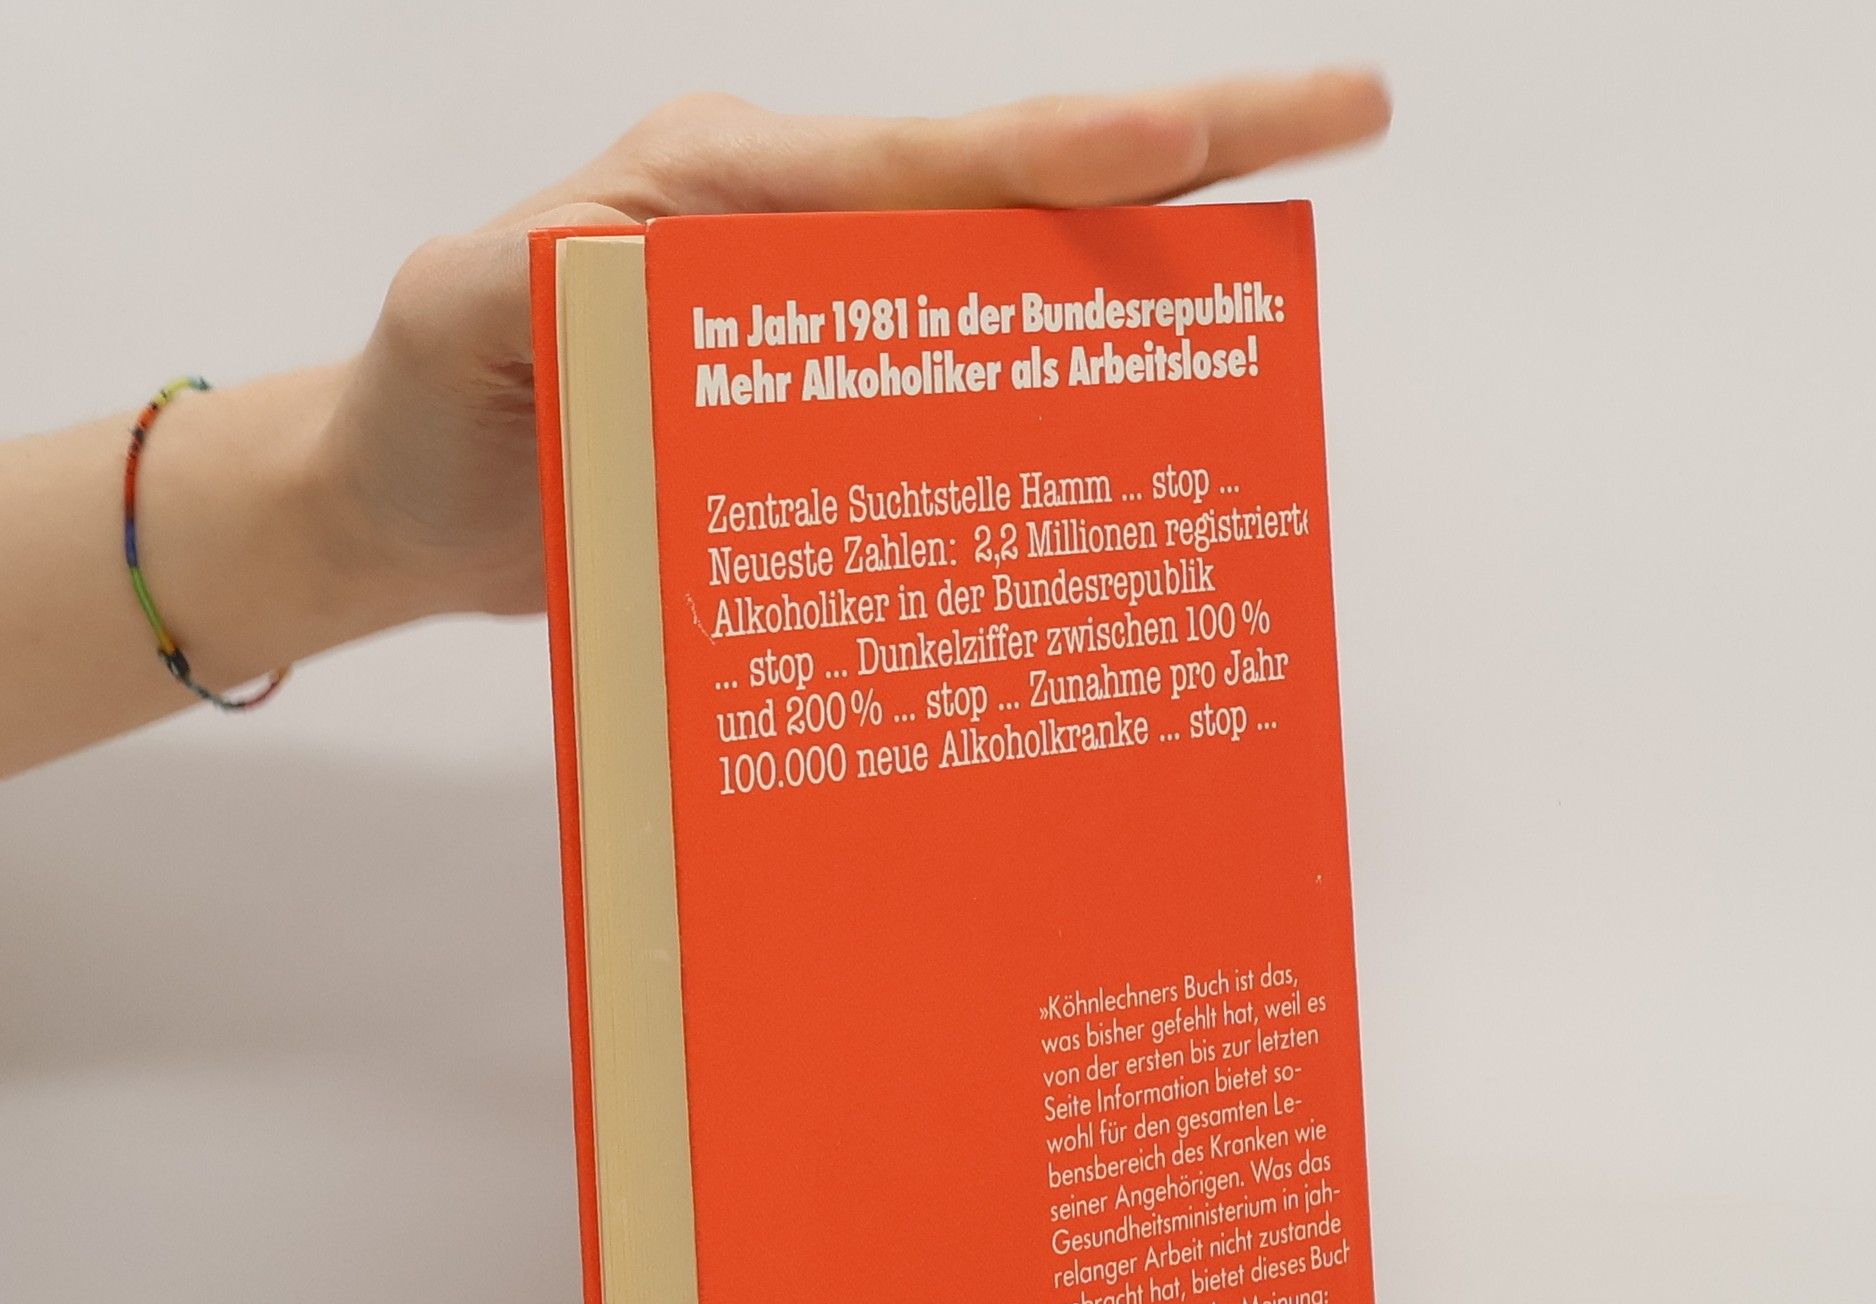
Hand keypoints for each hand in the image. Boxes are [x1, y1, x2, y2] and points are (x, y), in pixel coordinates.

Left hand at [319, 75, 1390, 626]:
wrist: (421, 505)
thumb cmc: (431, 405)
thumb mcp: (455, 319)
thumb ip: (538, 282)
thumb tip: (645, 265)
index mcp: (723, 191)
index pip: (915, 162)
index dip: (1056, 154)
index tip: (1181, 141)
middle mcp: (798, 239)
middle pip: (1009, 192)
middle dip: (1180, 154)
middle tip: (1344, 117)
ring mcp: (827, 327)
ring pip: (1011, 290)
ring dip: (1147, 280)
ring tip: (1286, 277)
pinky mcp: (833, 414)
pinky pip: (964, 397)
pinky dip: (1057, 401)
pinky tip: (1142, 429)